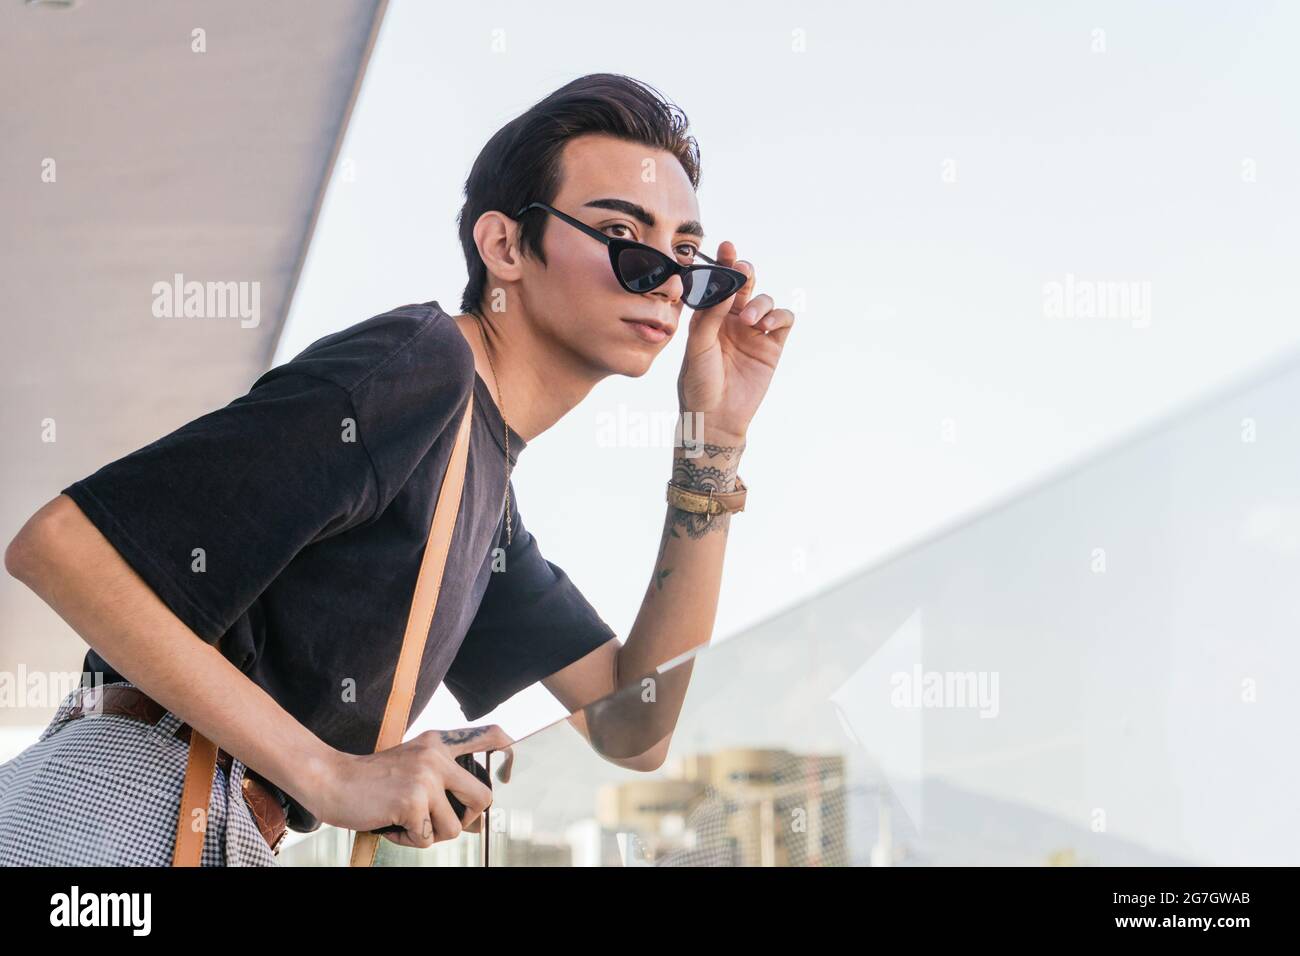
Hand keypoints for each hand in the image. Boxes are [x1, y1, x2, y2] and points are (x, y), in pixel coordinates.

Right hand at [310, 724, 513, 847]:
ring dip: (430, 834)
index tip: (506, 773)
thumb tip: (477, 820)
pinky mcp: (413, 801)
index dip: (509, 754)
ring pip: (454, 828)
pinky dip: (408, 839)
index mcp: (439, 743)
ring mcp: (426, 777)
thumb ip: (443, 781)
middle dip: (466, 820)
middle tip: (438, 820)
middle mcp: (437, 755)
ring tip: (405, 820)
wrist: (331, 781)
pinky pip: (427, 838)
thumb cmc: (372, 781)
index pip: (491, 735)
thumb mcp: (413, 766)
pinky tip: (390, 823)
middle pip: (484, 798)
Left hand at [677, 241, 794, 445]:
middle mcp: (732, 320)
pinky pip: (783, 319)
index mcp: (709, 316)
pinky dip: (777, 315)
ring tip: (748, 320)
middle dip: (744, 271)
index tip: (725, 247)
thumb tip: (728, 286)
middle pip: (744, 283)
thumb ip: (709, 316)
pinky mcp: (772, 346)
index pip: (717, 283)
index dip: (723, 263)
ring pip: (765, 300)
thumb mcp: (697, 347)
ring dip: (759, 303)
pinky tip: (763, 326)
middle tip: (741, 268)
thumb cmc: (698, 383)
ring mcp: (754, 332)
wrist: (715, 416)